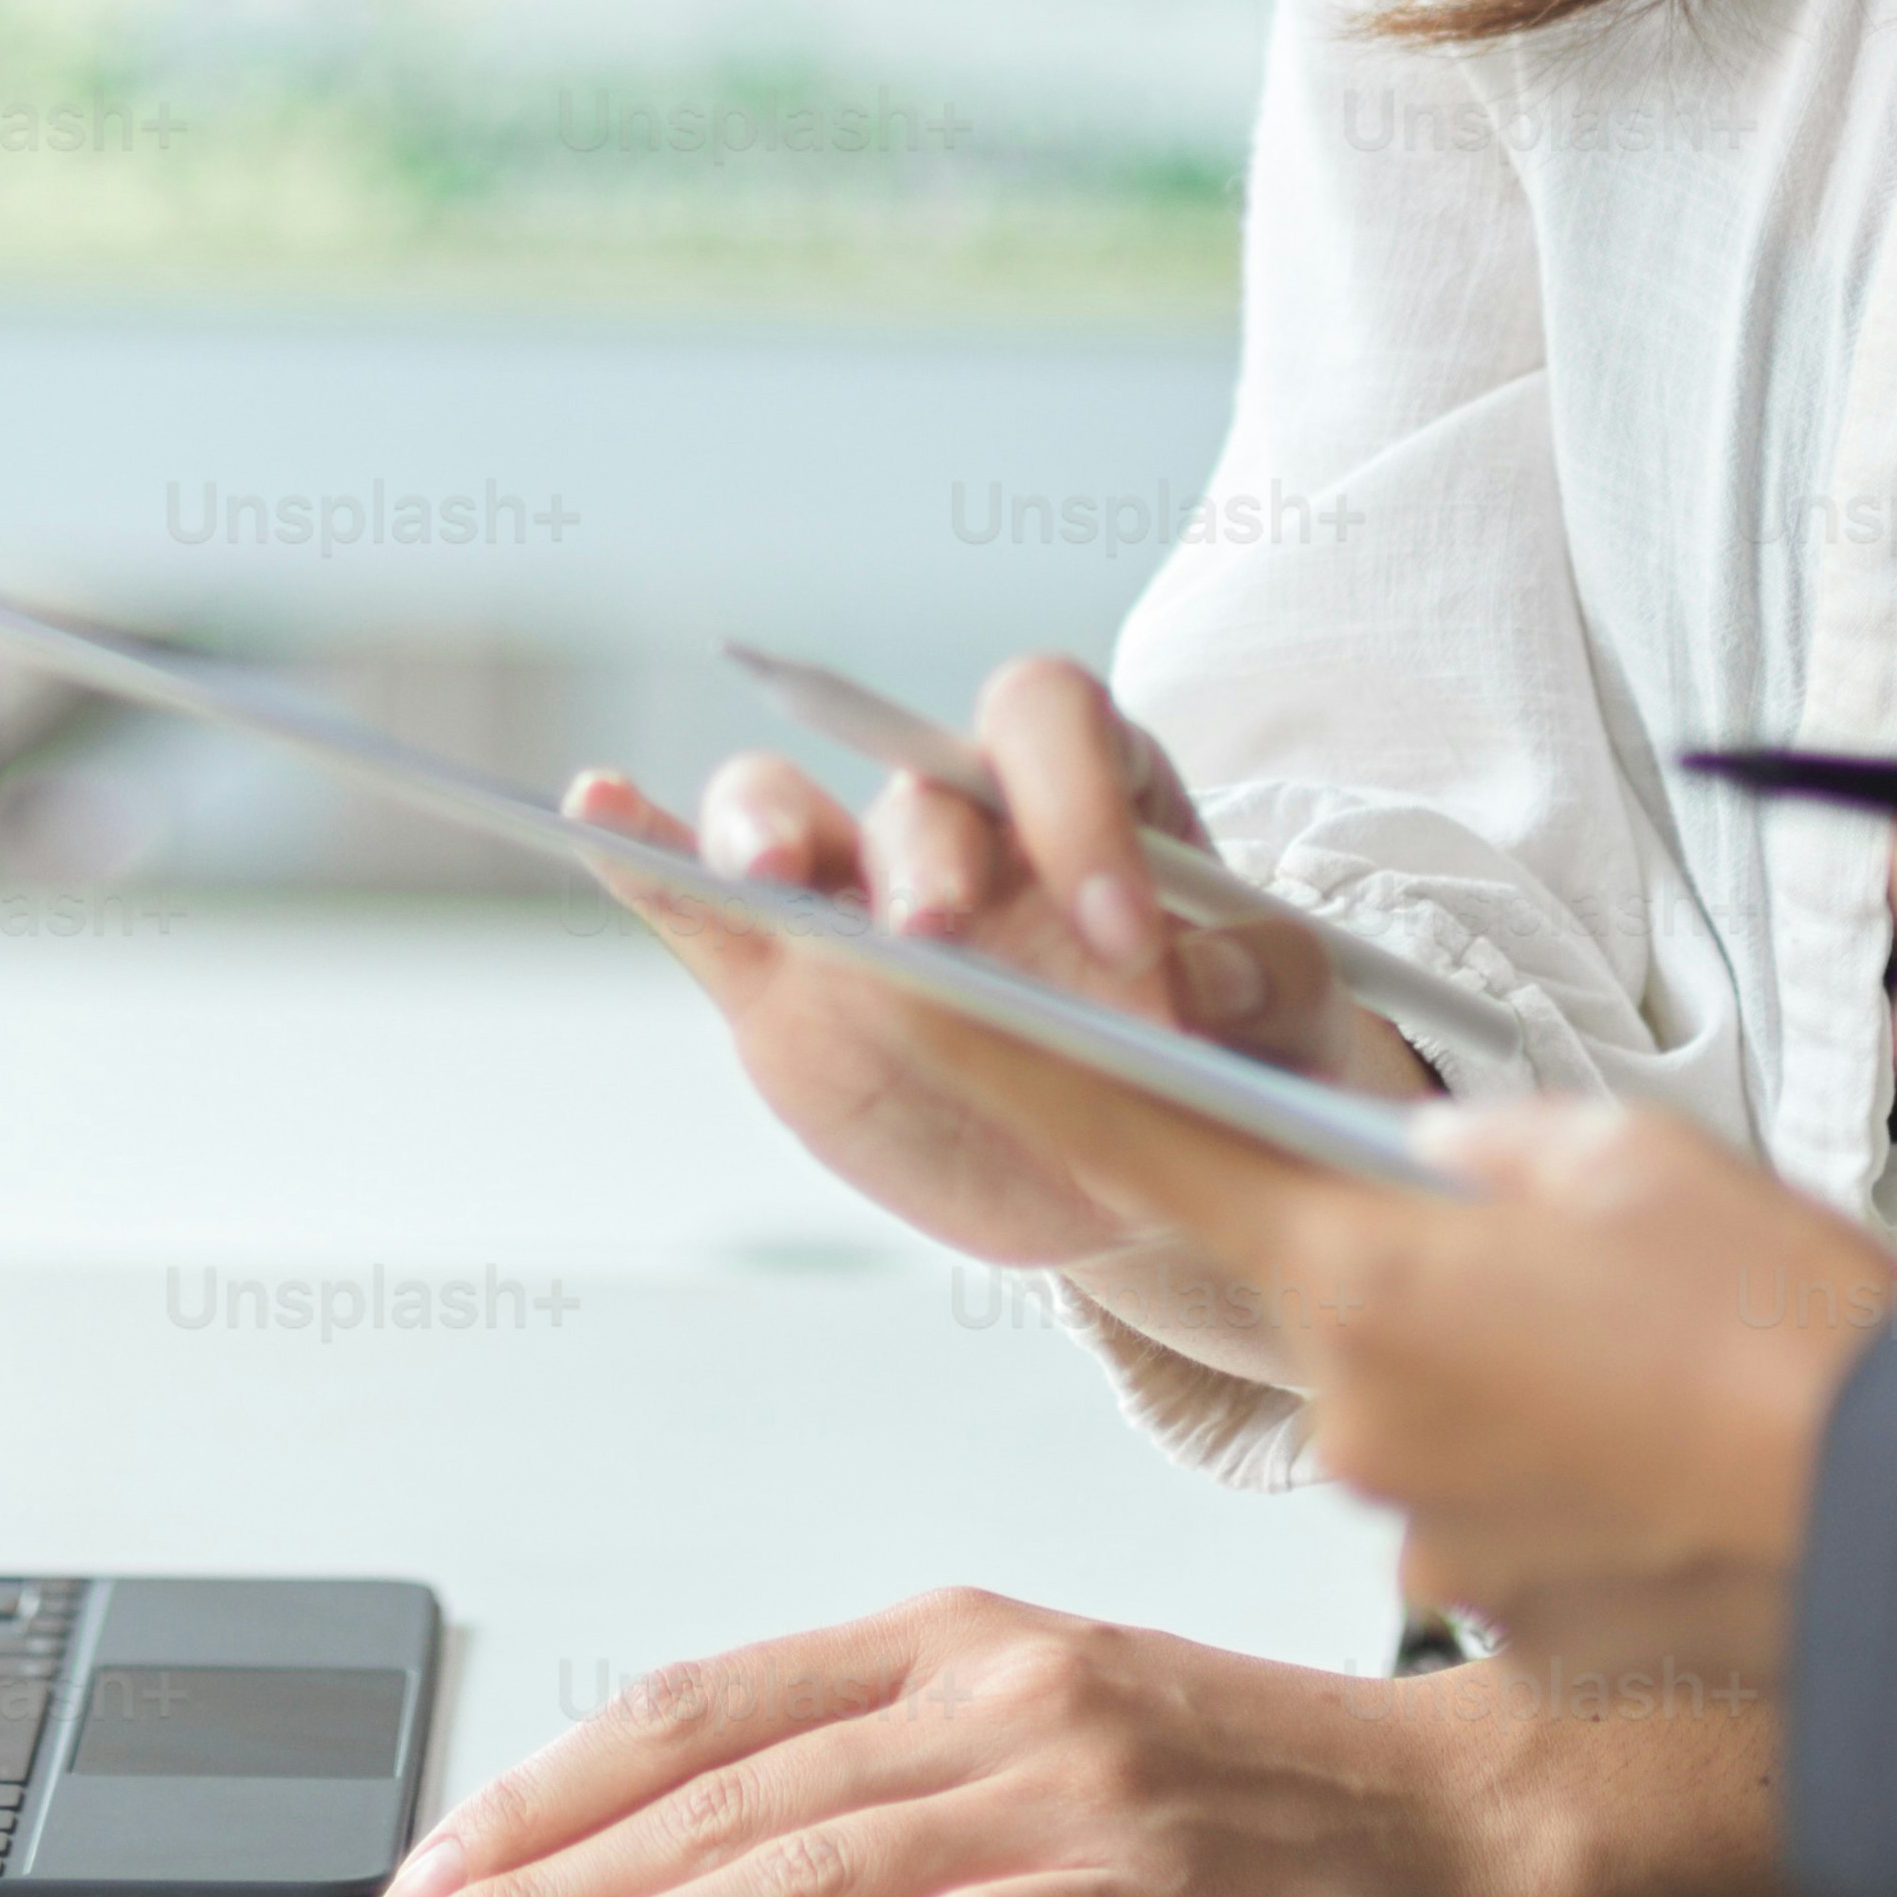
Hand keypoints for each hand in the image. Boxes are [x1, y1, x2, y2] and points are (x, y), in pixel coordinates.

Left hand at [354, 1592, 1782, 1896]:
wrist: (1474, 1805)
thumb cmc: (1269, 1773)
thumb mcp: (1055, 1712)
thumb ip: (895, 1755)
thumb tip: (709, 1838)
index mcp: (961, 1631)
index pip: (703, 1697)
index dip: (556, 1777)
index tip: (451, 1852)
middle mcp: (997, 1682)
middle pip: (721, 1782)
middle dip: (547, 1868)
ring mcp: (1070, 1776)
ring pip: (804, 1854)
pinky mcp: (1144, 1878)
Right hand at [563, 657, 1426, 1283]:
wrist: (1145, 1169)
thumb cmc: (1236, 1070)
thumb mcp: (1300, 1035)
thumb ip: (1280, 990)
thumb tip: (1209, 977)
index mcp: (1088, 790)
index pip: (1053, 727)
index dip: (1076, 803)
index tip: (1123, 932)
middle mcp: (957, 818)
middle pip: (912, 778)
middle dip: (925, 849)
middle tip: (943, 937)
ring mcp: (852, 893)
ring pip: (781, 808)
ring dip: (760, 828)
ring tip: (768, 878)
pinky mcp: (780, 977)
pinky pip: (694, 902)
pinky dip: (642, 854)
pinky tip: (596, 809)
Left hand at [902, 1060, 1896, 1700]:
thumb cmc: (1789, 1330)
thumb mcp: (1633, 1159)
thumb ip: (1485, 1148)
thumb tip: (1422, 1171)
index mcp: (1364, 1268)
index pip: (1138, 1145)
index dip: (1009, 1067)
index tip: (891, 993)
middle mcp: (1351, 1408)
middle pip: (1328, 1295)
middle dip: (1421, 1272)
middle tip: (1589, 1279)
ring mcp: (1410, 1531)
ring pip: (1420, 1412)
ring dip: (1507, 1387)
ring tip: (1663, 1381)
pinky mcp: (1485, 1618)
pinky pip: (1485, 1517)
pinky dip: (1556, 1487)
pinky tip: (1665, 1472)